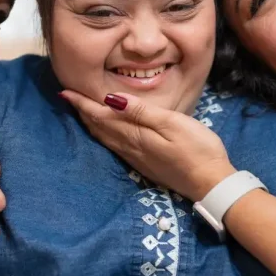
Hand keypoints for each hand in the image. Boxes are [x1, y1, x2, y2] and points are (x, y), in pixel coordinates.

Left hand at [59, 90, 234, 200]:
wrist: (211, 183)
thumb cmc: (198, 149)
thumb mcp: (172, 124)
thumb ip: (141, 112)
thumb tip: (110, 99)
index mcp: (135, 135)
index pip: (101, 116)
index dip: (83, 104)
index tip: (65, 91)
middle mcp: (130, 148)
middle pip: (99, 128)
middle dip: (83, 112)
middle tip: (67, 97)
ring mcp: (137, 159)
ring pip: (106, 139)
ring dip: (92, 124)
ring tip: (81, 112)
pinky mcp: (145, 165)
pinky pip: (115, 147)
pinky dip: (104, 135)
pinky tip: (105, 133)